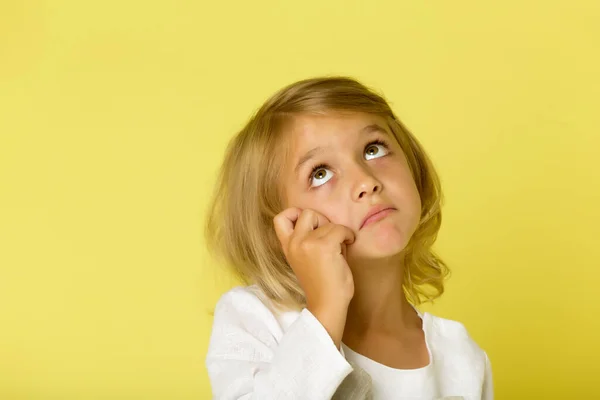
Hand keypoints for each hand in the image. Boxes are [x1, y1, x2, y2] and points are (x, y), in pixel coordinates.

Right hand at [273, 208, 354, 346]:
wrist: (327, 305)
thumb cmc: (322, 285)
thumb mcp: (306, 259)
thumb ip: (308, 240)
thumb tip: (325, 223)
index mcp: (288, 247)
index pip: (279, 219)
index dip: (293, 213)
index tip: (310, 223)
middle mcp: (295, 243)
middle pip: (306, 213)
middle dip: (321, 219)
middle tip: (330, 235)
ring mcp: (308, 243)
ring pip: (327, 222)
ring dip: (338, 231)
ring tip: (341, 247)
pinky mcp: (325, 247)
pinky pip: (340, 229)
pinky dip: (348, 235)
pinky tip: (349, 244)